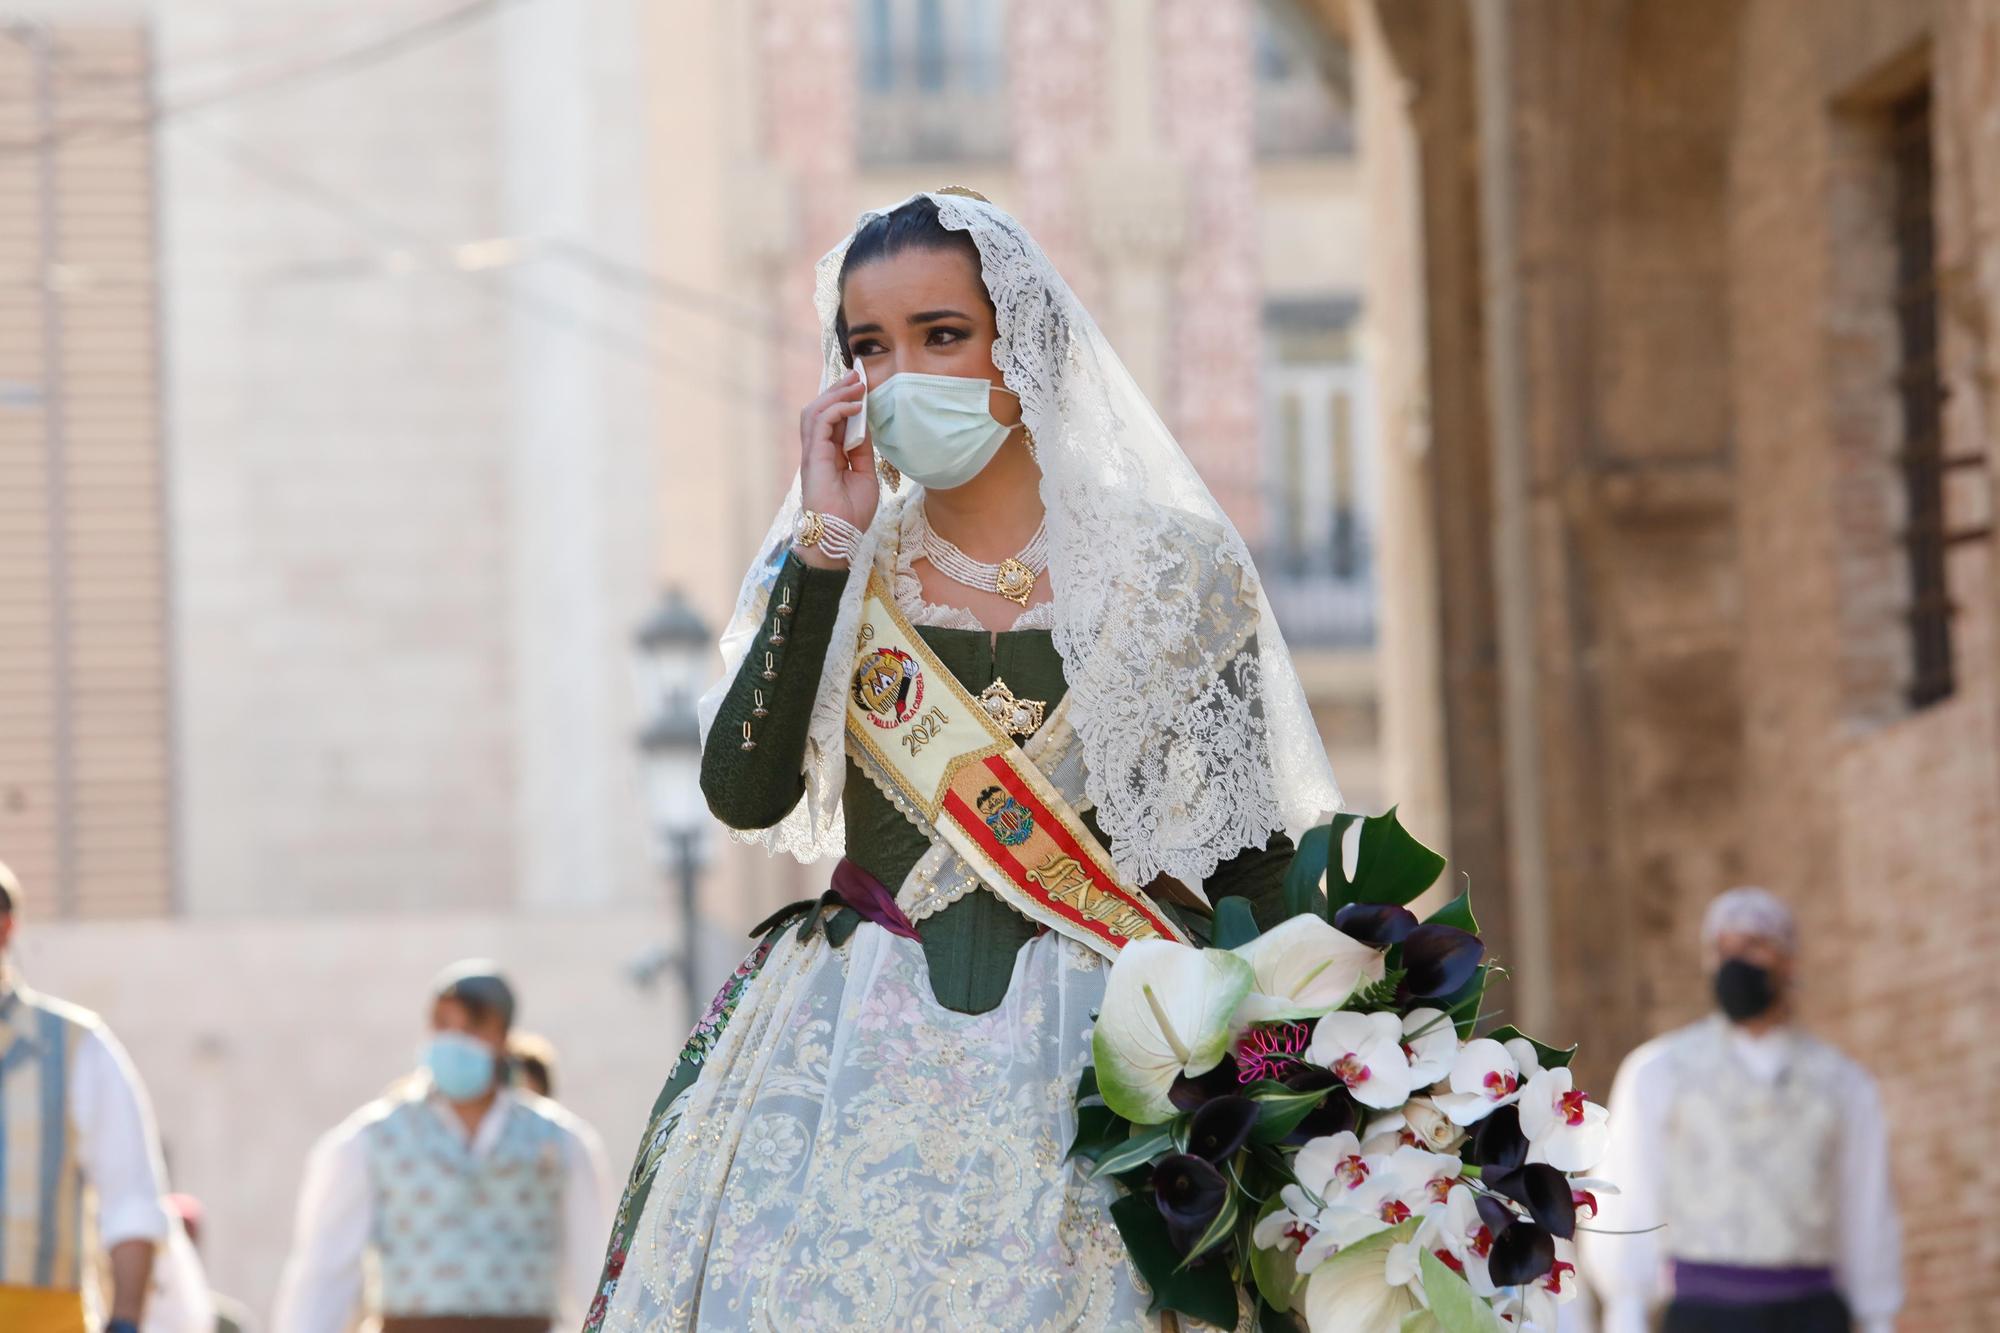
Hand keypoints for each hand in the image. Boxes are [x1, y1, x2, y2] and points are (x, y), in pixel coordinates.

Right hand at [796, 368, 876, 567]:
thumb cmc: (851, 513)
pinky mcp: (813, 456)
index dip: (845, 401)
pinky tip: (856, 406)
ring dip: (837, 394)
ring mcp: (812, 453)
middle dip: (839, 390)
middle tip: (858, 376)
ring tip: (857, 384)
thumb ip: (862, 452)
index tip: (862, 386)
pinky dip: (837, 410)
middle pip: (820, 410)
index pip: (832, 420)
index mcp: (828, 456)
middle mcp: (816, 451)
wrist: (839, 536)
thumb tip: (865, 427)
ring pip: (816, 411)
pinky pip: (820, 423)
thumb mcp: (864, 475)